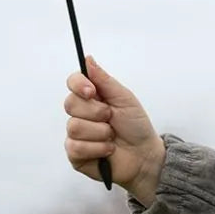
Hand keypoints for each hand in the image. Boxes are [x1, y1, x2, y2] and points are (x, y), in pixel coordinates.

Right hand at [64, 56, 164, 205]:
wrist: (144, 155)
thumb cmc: (136, 125)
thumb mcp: (124, 98)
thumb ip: (104, 80)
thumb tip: (87, 58)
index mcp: (92, 97)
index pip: (73, 82)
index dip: (79, 85)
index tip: (92, 91)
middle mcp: (81, 114)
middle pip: (70, 103)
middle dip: (96, 111)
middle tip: (111, 117)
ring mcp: (76, 135)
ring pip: (74, 126)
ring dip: (100, 132)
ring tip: (112, 136)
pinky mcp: (76, 155)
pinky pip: (75, 147)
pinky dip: (97, 148)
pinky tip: (107, 150)